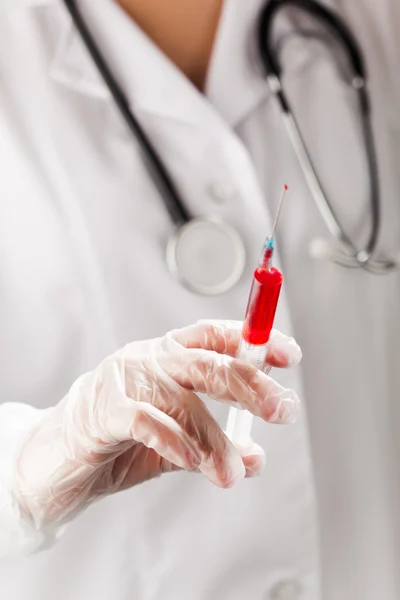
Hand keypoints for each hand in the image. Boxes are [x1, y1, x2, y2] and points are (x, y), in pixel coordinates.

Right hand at [13, 321, 300, 529]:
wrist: (56, 462)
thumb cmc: (117, 442)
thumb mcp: (176, 444)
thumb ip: (212, 445)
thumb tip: (256, 459)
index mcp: (168, 356)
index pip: (215, 337)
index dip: (253, 340)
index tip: (289, 355)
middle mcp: (148, 359)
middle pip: (206, 360)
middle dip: (249, 383)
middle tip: (283, 409)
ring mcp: (122, 380)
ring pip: (180, 396)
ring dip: (214, 437)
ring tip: (231, 471)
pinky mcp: (100, 410)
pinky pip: (142, 419)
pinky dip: (173, 439)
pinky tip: (193, 461)